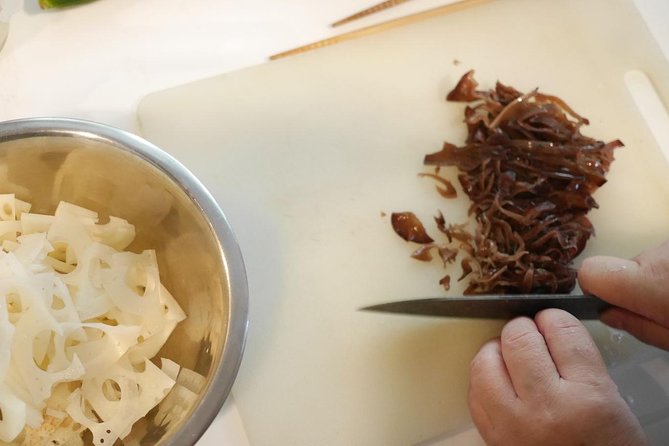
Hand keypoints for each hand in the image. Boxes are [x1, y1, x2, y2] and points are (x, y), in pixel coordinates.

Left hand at [468, 309, 645, 445]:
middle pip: (518, 339)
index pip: (561, 331)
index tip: (552, 321)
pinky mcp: (492, 437)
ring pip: (486, 361)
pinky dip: (484, 379)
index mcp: (588, 396)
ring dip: (496, 351)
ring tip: (511, 357)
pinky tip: (500, 382)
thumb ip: (579, 360)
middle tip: (531, 336)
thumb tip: (547, 327)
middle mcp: (547, 408)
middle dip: (523, 329)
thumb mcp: (611, 400)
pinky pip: (474, 391)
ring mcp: (513, 424)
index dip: (554, 319)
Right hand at [579, 240, 668, 349]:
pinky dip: (667, 272)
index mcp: (648, 281)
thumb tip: (607, 315)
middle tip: (659, 309)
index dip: (593, 288)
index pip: (590, 271)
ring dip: (654, 279)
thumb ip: (637, 326)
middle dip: (633, 287)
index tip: (609, 304)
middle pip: (619, 268)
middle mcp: (657, 255)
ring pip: (644, 262)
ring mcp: (668, 244)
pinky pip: (661, 257)